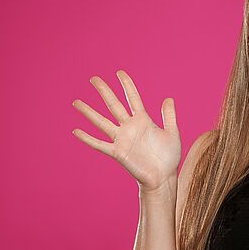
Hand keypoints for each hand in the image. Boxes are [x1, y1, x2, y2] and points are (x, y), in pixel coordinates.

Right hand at [71, 70, 180, 191]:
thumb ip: (169, 116)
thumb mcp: (172, 133)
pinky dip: (88, 138)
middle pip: (114, 105)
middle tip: (93, 78)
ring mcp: (122, 139)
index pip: (133, 98)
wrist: (164, 177)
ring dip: (89, 112)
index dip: (127, 85)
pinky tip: (76, 131)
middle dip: (104, 91)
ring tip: (76, 102)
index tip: (119, 72)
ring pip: (102, 122)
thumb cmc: (168, 157)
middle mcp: (129, 127)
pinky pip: (100, 144)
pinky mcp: (118, 153)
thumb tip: (168, 98)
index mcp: (143, 120)